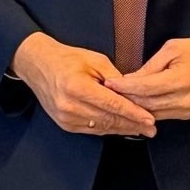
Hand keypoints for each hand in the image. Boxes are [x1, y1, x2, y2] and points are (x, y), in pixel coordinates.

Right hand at [10, 32, 155, 136]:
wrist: (39, 65)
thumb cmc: (66, 59)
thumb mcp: (94, 60)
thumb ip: (114, 78)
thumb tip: (133, 93)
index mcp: (77, 87)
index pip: (112, 104)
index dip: (133, 113)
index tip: (149, 119)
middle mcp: (69, 105)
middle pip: (108, 119)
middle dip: (132, 125)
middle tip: (151, 128)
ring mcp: (65, 117)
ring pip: (102, 127)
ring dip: (122, 129)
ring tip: (140, 129)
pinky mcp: (64, 124)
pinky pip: (92, 130)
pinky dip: (108, 128)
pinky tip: (120, 127)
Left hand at [104, 35, 189, 120]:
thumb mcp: (175, 48)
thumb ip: (152, 65)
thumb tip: (132, 78)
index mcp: (181, 79)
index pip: (144, 88)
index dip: (124, 87)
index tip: (109, 83)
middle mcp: (184, 100)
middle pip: (146, 104)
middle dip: (126, 98)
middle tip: (109, 91)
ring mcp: (188, 110)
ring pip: (153, 113)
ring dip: (135, 106)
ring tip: (120, 97)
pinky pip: (163, 115)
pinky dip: (149, 109)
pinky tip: (139, 102)